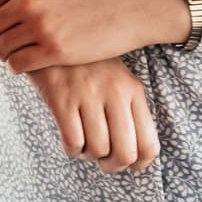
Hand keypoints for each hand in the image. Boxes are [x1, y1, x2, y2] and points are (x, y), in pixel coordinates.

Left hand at [0, 0, 190, 71]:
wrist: (131, 2)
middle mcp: (27, 2)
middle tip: (2, 41)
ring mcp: (41, 27)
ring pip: (0, 47)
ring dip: (4, 53)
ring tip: (15, 53)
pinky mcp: (56, 50)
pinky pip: (19, 64)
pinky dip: (17, 66)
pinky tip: (25, 63)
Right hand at [25, 59, 160, 172]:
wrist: (52, 35)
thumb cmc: (87, 65)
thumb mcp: (117, 79)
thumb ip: (128, 110)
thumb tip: (133, 155)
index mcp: (133, 90)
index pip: (149, 145)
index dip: (138, 164)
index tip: (126, 163)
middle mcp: (114, 92)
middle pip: (125, 153)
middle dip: (112, 166)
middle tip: (102, 161)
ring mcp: (87, 94)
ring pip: (97, 149)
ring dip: (89, 155)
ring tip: (83, 144)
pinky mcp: (61, 96)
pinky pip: (73, 141)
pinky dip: (72, 149)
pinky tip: (69, 140)